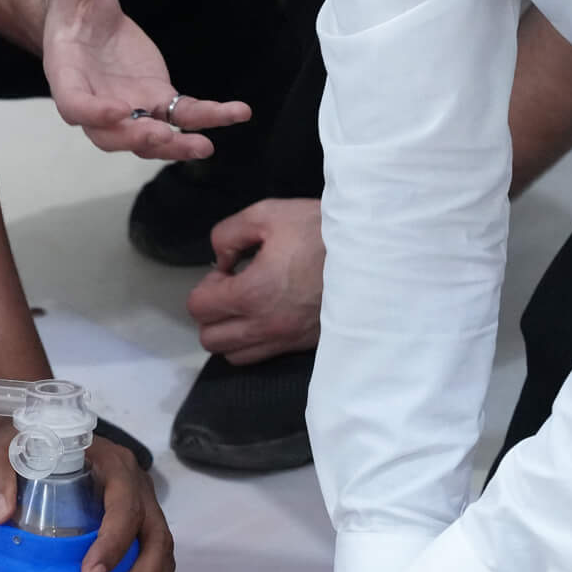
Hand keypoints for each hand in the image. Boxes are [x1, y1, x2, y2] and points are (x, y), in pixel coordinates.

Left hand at [0, 425, 175, 571]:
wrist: (44, 433)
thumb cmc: (29, 443)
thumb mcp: (6, 448)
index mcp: (114, 465)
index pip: (124, 505)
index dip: (114, 542)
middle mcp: (139, 488)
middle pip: (157, 538)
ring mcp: (146, 510)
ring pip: (164, 557)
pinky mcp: (144, 530)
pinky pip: (161, 565)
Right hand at [42, 0, 249, 162]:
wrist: (87, 19)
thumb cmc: (74, 4)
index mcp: (68, 76)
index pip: (75, 105)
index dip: (94, 112)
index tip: (119, 110)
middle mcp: (96, 102)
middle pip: (111, 135)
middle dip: (137, 138)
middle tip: (162, 136)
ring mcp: (129, 106)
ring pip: (148, 137)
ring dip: (174, 146)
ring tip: (203, 146)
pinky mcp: (156, 99)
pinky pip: (182, 114)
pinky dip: (209, 117)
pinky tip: (238, 113)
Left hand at [185, 199, 324, 364]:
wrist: (372, 254)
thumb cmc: (319, 231)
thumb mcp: (266, 214)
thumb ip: (227, 234)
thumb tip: (221, 261)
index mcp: (253, 294)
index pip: (199, 308)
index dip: (206, 286)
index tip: (228, 271)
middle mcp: (266, 326)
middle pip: (211, 339)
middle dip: (213, 313)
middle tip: (234, 288)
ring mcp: (287, 340)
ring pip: (234, 355)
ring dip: (231, 331)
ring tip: (250, 304)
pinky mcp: (304, 346)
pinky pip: (263, 356)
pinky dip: (255, 341)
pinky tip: (269, 314)